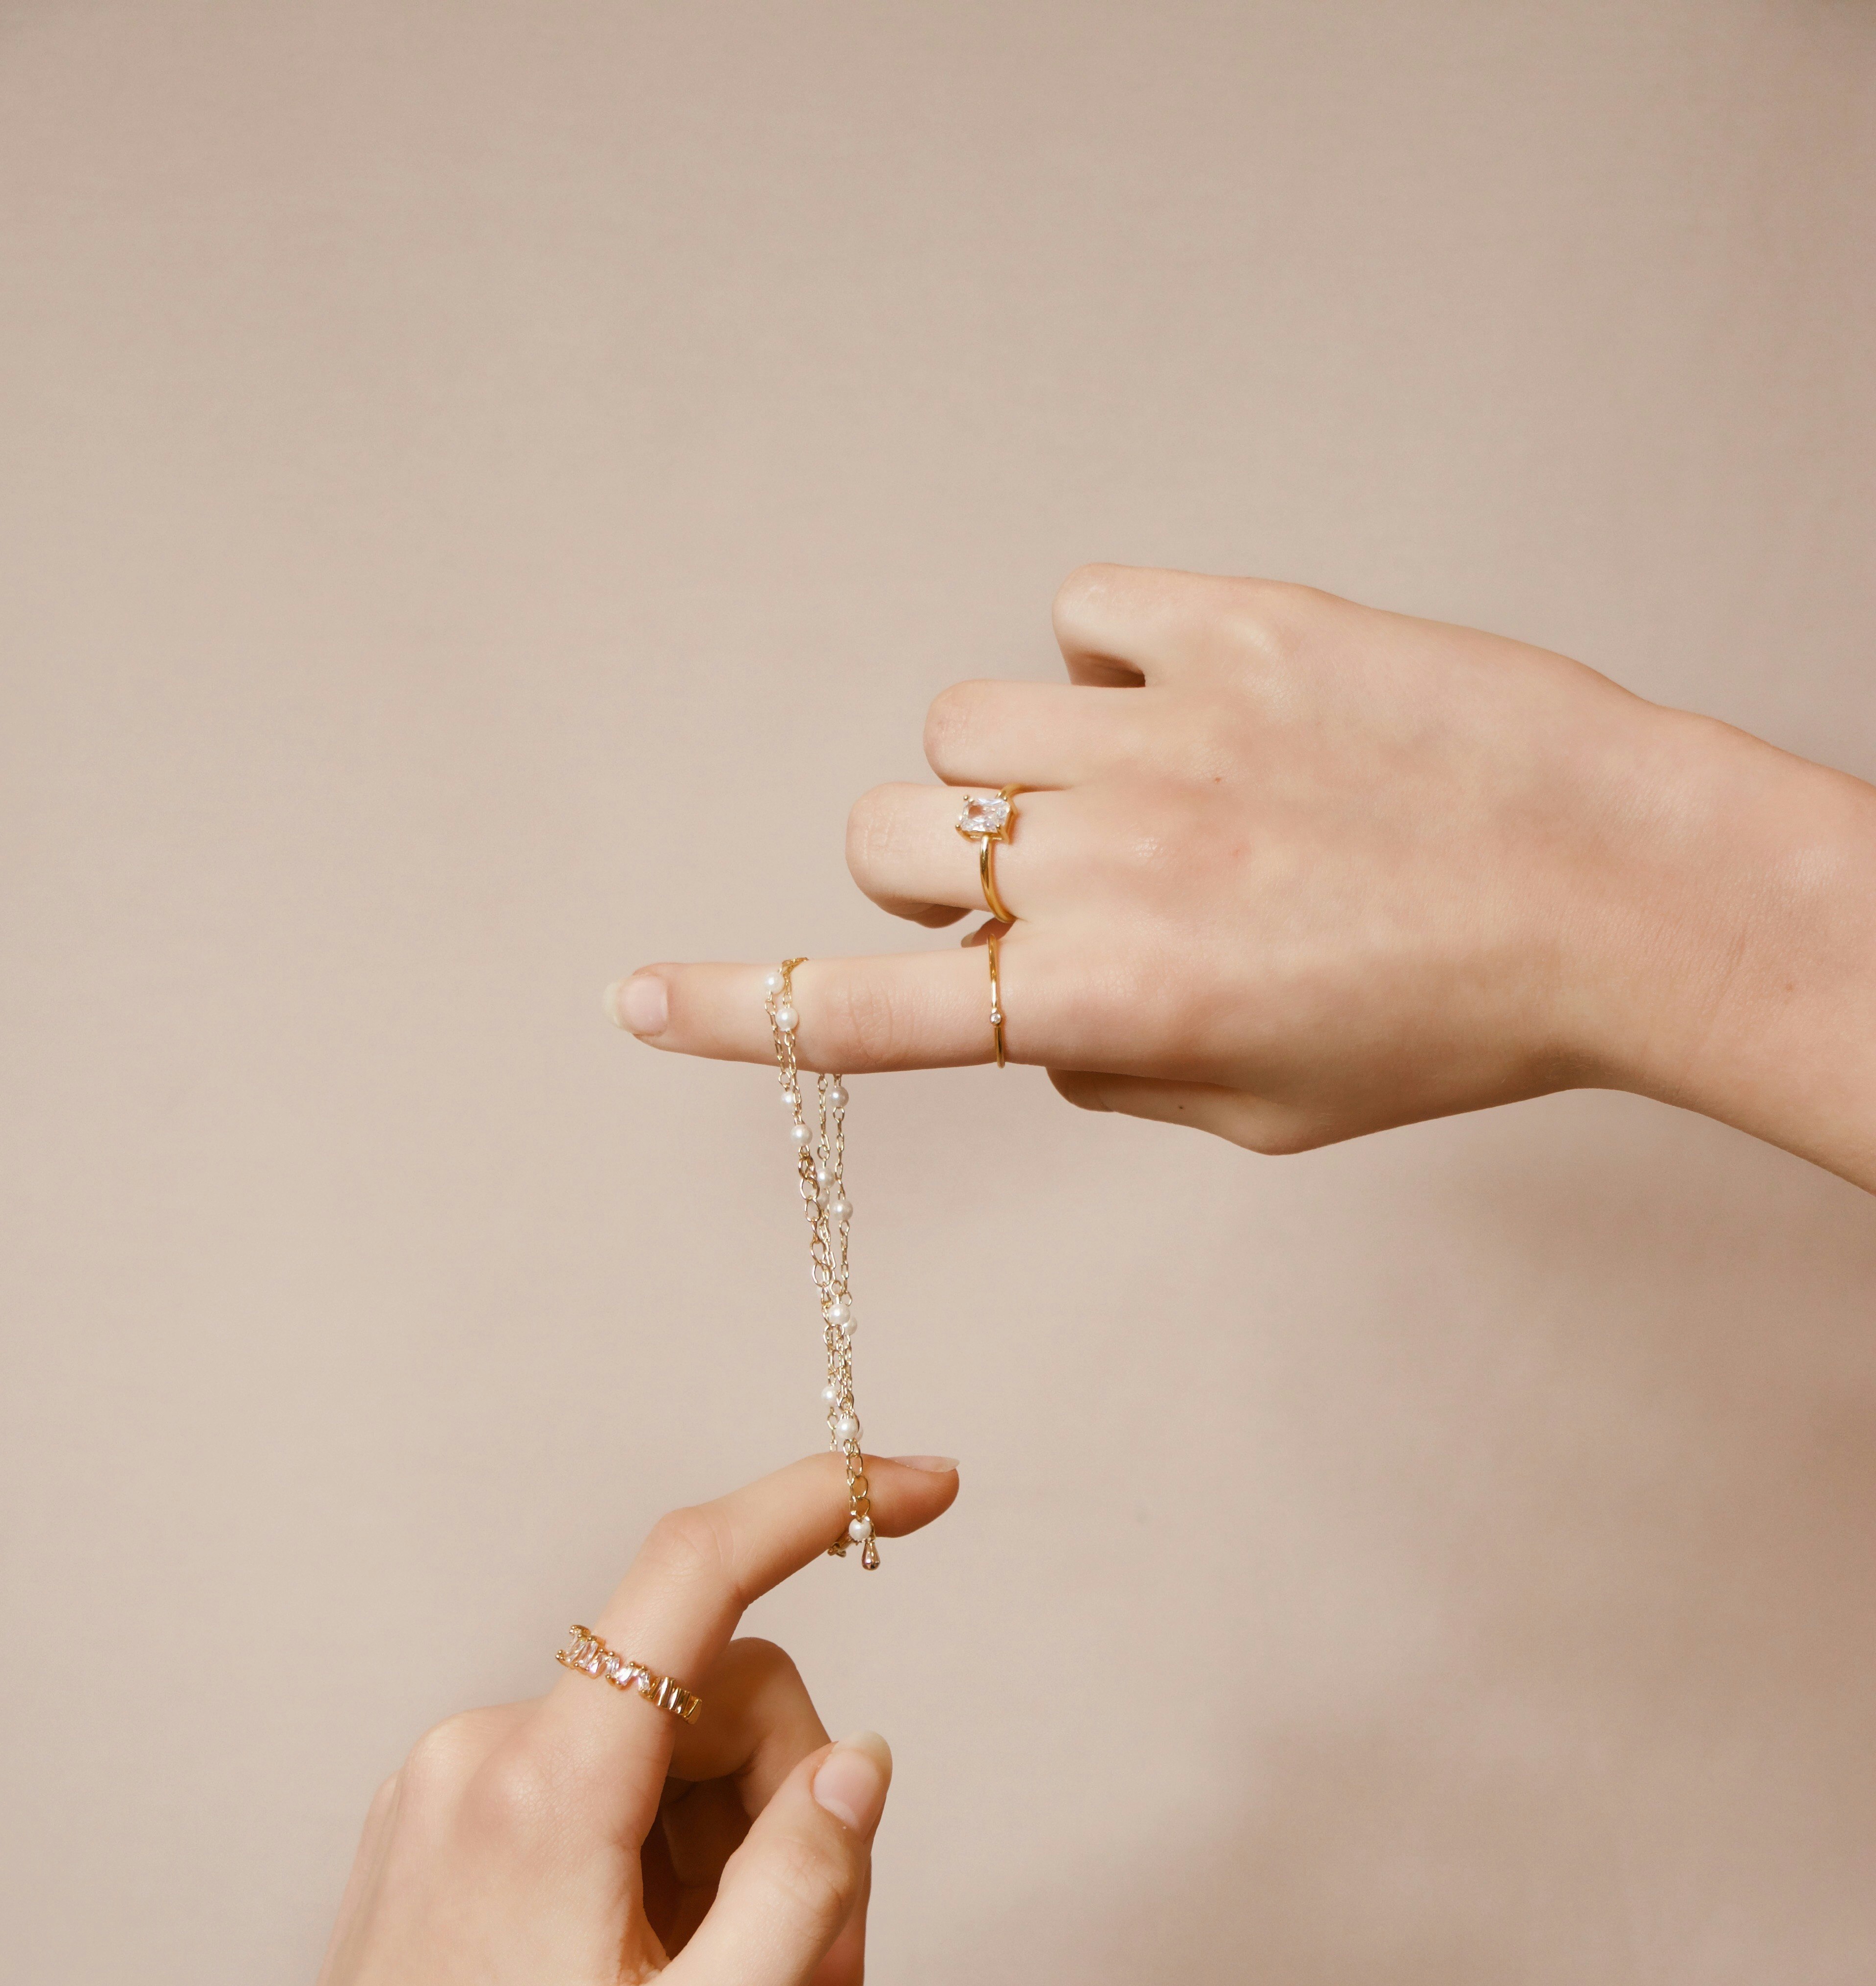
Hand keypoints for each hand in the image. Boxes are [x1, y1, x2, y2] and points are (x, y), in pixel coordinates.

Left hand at [221, 1450, 958, 1985]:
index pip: (696, 1576)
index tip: (930, 1486)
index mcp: (543, 1794)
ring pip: (659, 1755)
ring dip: (733, 1856)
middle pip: (709, 1699)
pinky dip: (663, 1864)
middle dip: (795, 1809)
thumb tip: (859, 1762)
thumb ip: (804, 1886)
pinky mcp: (437, 1835)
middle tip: (831, 1974)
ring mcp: (445, 1794)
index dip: (820, 1505)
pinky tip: (660, 1983)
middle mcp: (479, 1759)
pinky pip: (595, 1793)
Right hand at [610, 565, 1875, 1180]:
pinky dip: (1109, 658)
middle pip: (888, 839)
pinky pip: (1083, 614)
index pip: (867, 1017)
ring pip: (968, 726)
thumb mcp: (1260, 1108)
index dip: (737, 1014)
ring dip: (1017, 768)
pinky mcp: (1235, 626)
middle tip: (1048, 888)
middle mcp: (1104, 867)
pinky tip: (1198, 700)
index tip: (635, 1000)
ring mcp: (1162, 734)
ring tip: (1146, 787)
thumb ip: (1107, 1060)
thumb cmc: (1448, 1024)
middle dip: (934, 873)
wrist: (1614, 888)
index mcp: (1103, 1003)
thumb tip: (1026, 1001)